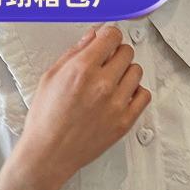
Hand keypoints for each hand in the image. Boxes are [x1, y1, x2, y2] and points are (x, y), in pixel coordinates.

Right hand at [13, 25, 150, 189]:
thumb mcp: (50, 78)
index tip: (106, 42)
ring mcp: (116, 104)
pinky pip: (144, 96)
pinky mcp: (124, 122)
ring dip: (126, 73)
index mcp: (82, 69)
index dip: (108, 36)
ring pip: (137, 71)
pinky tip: (122, 96)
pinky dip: (136, 93)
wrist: (48, 154)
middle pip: (127, 52)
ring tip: (112, 83)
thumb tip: (92, 37)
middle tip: (106, 64)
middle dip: (116, 54)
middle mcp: (103, 85)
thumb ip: (74, 54)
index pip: (112, 35)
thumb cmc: (45, 121)